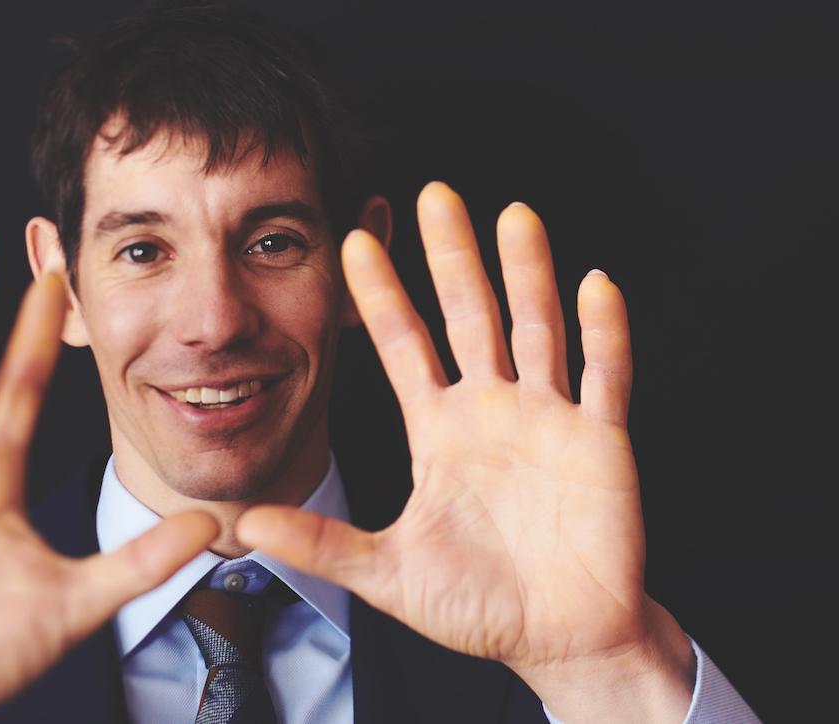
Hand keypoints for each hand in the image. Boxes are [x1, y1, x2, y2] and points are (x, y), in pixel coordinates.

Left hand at [237, 184, 693, 720]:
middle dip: (451, 257)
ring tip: (513, 214)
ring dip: (528, 273)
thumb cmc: (476, 604)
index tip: (355, 240)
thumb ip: (322, 543)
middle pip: (469, 316)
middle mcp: (490, 410)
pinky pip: (604, 377)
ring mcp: (547, 419)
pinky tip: (594, 284)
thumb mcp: (387, 572)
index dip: (381, 296)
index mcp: (439, 430)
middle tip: (433, 193)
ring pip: (537, 330)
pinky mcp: (600, 441)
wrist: (557, 637)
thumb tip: (247, 524)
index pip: (404, 346)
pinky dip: (604, 333)